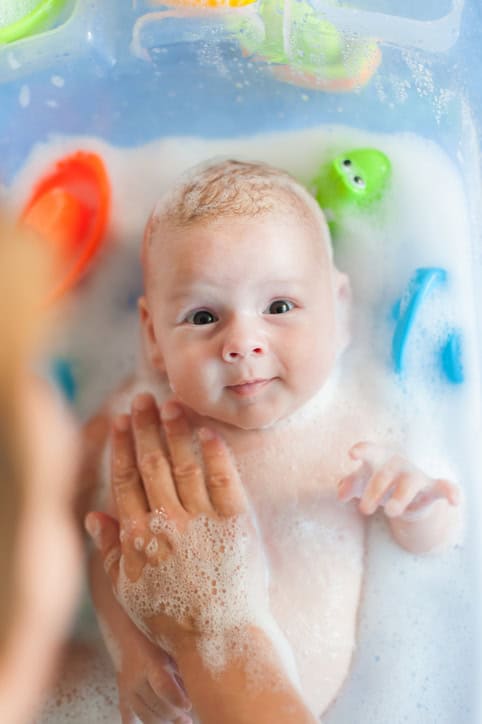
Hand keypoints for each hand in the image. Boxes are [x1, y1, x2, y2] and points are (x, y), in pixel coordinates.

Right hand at [86, 393, 266, 657]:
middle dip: (145, 426)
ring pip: (185, 463)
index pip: (126, 479)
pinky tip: (208, 431)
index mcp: (138, 535)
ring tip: (172, 404)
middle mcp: (167, 521)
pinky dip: (216, 452)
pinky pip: (224, 478)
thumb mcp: (129, 589)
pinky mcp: (236, 520)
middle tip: (142, 398)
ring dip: (176, 430)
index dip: (121, 446)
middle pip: (152, 463)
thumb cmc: (172, 616)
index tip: (119, 420)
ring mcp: (203, 519)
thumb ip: (110, 550)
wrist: (221, 637)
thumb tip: (92, 515)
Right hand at [116, 634, 190, 723]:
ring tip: (177, 722)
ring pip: (142, 713)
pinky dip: (137, 723)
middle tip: (187, 720)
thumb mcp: (170, 645)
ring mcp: (127, 687)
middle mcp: (136, 677)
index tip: (188, 706)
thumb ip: (181, 665)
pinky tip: (154, 723)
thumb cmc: (155, 635)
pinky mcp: (122, 693)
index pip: (162, 686)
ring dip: (160, 721)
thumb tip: (198, 685)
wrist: (126, 628)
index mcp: (151, 661)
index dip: (175, 699)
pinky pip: (128, 714)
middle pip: (153, 704)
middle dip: (172, 715)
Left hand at [337, 441, 459, 518]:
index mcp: (377, 458)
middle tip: (363, 510)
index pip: (369, 451)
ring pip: (409, 483)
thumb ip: (349, 486)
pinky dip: (450, 492)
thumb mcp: (361, 484)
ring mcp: (414, 475)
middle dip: (373, 492)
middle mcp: (396, 464)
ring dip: (399, 497)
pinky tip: (455, 501)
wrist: (403, 496)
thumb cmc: (376, 484)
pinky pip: (444, 487)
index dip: (361, 450)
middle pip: (383, 475)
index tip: (353, 454)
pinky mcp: (431, 488)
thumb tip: (341, 493)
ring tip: (390, 512)